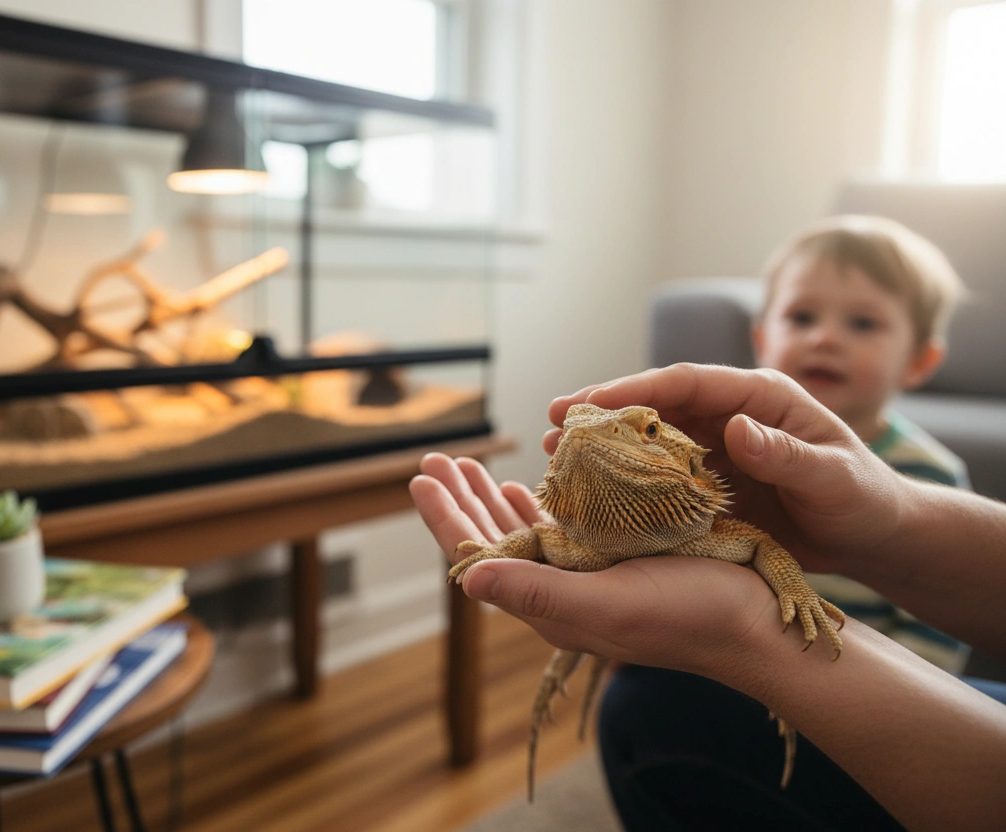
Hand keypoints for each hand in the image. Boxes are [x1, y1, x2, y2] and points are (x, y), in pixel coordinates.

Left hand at [409, 450, 779, 678]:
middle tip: (438, 459)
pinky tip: (528, 485)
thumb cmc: (689, 617)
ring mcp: (587, 573)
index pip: (478, 557)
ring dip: (493, 497)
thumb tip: (464, 582)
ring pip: (523, 529)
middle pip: (493, 538)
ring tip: (470, 465)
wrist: (756, 628)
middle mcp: (560, 588)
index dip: (446, 517)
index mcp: (549, 602)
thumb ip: (538, 593)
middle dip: (463, 498)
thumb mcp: (610, 604)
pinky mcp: (617, 560)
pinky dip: (539, 502)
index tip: (419, 475)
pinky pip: (563, 526)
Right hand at [546, 363, 905, 575]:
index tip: (590, 402)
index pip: (687, 382)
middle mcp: (729, 414)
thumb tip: (735, 428)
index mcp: (759, 396)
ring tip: (554, 453)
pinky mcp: (707, 481)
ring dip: (603, 444)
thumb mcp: (835, 478)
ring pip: (647, 438)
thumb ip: (787, 454)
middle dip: (602, 411)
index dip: (635, 389)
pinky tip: (588, 490)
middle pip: (655, 404)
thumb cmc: (865, 500)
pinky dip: (621, 479)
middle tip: (552, 420)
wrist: (874, 536)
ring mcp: (714, 447)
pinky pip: (656, 475)